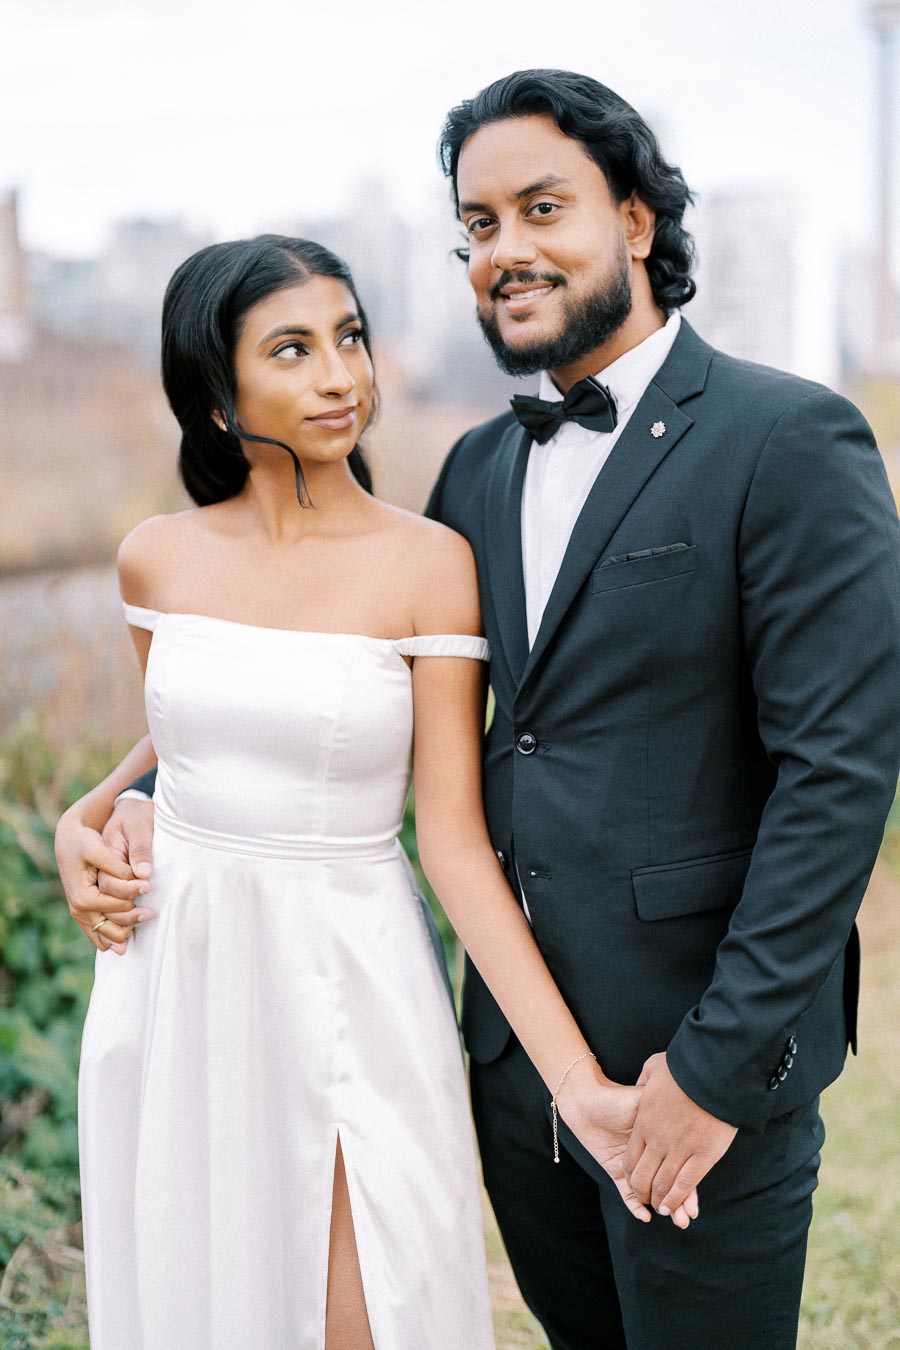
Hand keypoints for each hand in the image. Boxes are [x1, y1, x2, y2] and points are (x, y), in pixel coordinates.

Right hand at [54, 804, 153, 955]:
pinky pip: (100, 935)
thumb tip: (142, 877)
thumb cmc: (83, 843)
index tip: (148, 887)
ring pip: (107, 938)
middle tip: (151, 912)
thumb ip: (118, 867)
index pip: (118, 906)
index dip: (135, 896)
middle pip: (113, 930)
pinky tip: (130, 929)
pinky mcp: (84, 914)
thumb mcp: (99, 850)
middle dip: (134, 920)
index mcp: (83, 898)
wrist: (68, 841)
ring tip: (144, 916)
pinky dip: (115, 935)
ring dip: (126, 931)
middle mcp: (79, 911)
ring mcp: (80, 915)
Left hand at [559, 1065, 697, 1228]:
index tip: (698, 1198)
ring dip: (664, 1207)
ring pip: (651, 1192)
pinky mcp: (614, 1170)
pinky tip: (644, 1216)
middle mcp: (650, 1155)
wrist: (588, 1099)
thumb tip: (688, 1104)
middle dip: (681, 1201)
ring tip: (677, 1221)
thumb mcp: (647, 1098)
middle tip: (689, 1217)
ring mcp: (633, 1165)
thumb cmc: (619, 1096)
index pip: (679, 1166)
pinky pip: (625, 1193)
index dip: (689, 1184)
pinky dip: (634, 1206)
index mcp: (659, 1140)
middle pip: (668, 1183)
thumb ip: (666, 1104)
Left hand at [625, 1052, 737, 1216]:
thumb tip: (642, 1086)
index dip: (631, 1174)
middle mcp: (658, 1140)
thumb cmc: (684, 1066)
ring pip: (664, 1185)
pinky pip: (686, 1185)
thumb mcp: (653, 1068)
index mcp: (644, 1122)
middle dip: (643, 1192)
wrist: (712, 1071)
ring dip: (660, 1200)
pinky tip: (675, 1207)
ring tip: (662, 1209)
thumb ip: (644, 1080)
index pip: (631, 1158)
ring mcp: (680, 1149)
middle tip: (647, 1199)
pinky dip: (679, 1199)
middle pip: (644, 1177)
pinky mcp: (703, 1156)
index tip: (635, 1181)